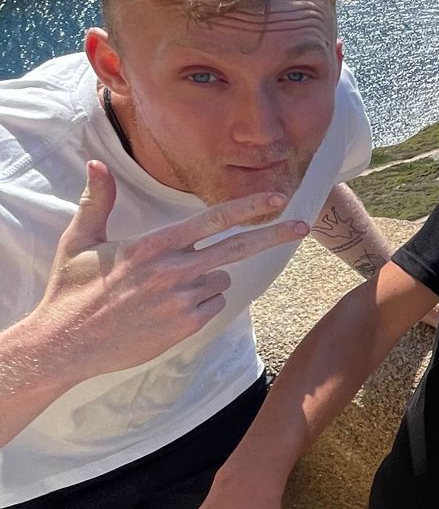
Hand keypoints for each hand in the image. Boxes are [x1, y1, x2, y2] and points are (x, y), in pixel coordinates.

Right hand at [33, 163, 307, 384]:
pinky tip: (165, 309)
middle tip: (303, 226)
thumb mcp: (79, 241)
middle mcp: (173, 272)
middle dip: (273, 234)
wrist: (65, 344)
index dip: (248, 208)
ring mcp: (182, 302)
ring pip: (219, 280)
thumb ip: (98, 201)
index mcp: (152, 246)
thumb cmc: (71, 290)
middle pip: (237, 249)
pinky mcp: (185, 328)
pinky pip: (211, 307)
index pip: (212, 221)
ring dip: (205, 279)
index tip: (277, 199)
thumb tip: (96, 163)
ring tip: (162, 289)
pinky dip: (199, 305)